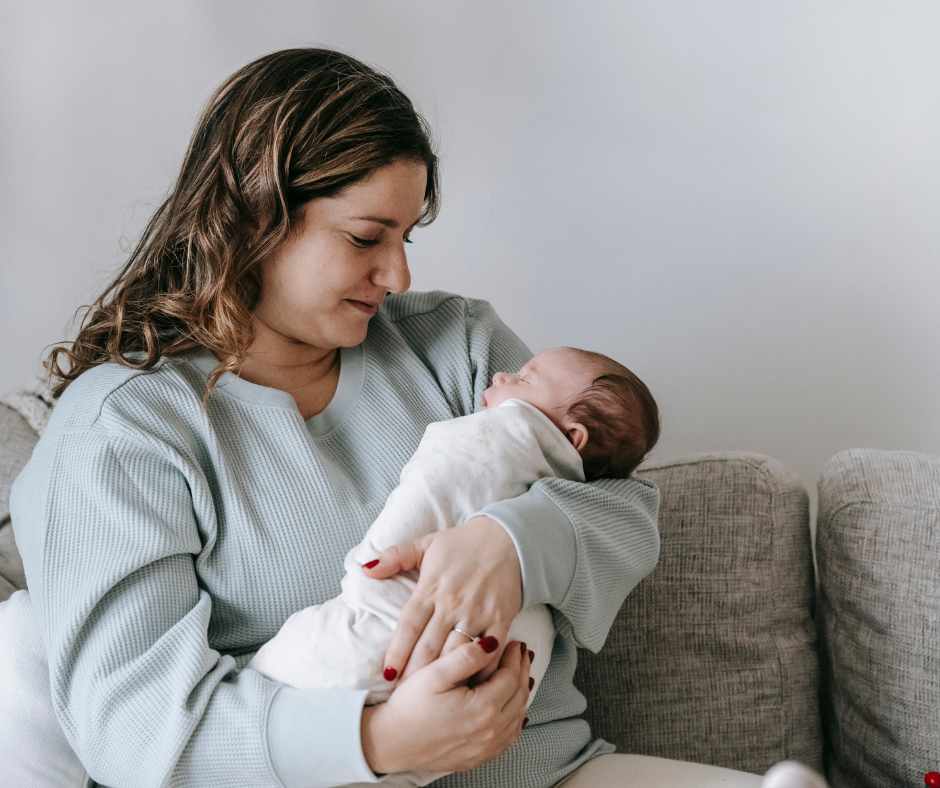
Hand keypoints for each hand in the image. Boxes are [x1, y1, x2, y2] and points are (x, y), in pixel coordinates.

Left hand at [360, 515, 522, 683]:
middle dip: (415, 674)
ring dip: (445, 676)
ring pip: (457, 652)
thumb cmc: (464, 543)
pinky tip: (472, 686)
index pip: (409, 626)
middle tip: (405, 697)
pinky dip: (481, 670)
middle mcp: (452, 603)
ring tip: (433, 699)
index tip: (387, 676)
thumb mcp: (426, 543)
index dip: (397, 652)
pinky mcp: (501, 619)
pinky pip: (490, 652)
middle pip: (429, 646)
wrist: (509, 538)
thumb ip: (395, 556)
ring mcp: (477, 612)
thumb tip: (365, 568)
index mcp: (431, 587)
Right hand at [361, 635, 531, 774]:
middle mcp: (490, 731)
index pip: (511, 677)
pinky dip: (515, 718)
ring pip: (517, 716)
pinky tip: (513, 709)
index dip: (515, 657)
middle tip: (522, 654)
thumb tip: (492, 642)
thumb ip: (465, 657)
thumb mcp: (434, 673)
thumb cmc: (410, 706)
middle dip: (523, 671)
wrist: (391, 743)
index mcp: (482, 708)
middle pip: (519, 696)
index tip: (516, 642)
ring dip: (522, 693)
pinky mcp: (478, 757)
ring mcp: (486, 747)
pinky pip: (508, 737)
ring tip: (521, 674)